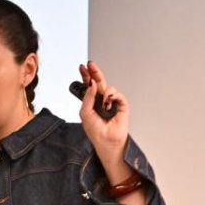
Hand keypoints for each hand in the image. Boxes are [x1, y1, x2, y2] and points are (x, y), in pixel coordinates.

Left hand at [77, 61, 129, 175]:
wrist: (106, 140)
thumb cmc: (95, 129)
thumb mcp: (85, 112)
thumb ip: (87, 97)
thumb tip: (91, 83)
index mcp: (92, 101)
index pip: (89, 86)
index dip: (86, 76)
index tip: (82, 67)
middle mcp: (102, 100)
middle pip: (98, 82)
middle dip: (94, 72)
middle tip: (90, 64)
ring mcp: (112, 101)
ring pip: (108, 87)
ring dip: (103, 92)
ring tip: (102, 103)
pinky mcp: (122, 105)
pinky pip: (117, 94)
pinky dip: (112, 96)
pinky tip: (108, 103)